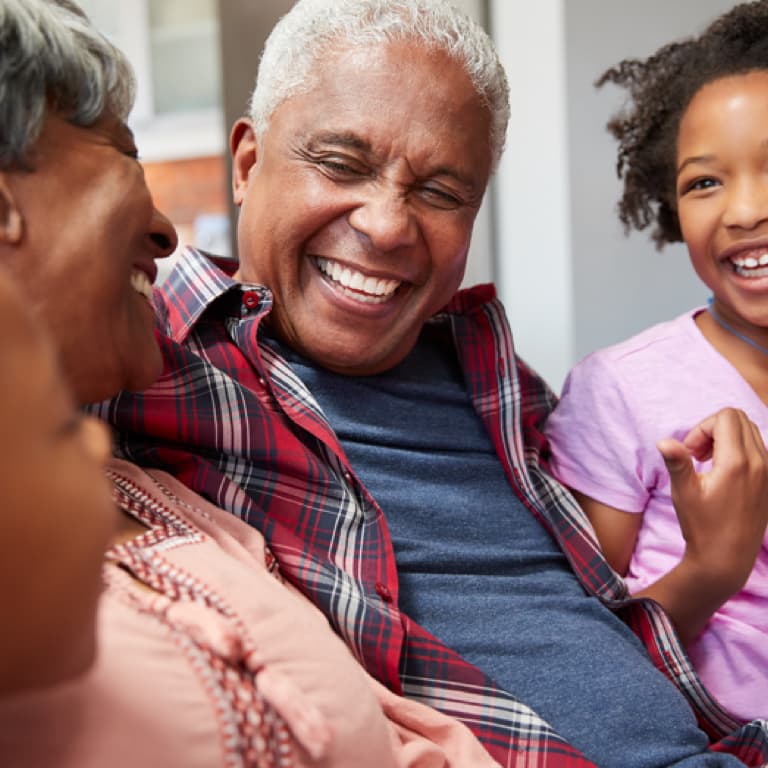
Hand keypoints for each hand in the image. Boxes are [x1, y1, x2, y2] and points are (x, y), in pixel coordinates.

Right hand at [642, 408, 767, 643]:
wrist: (727, 558)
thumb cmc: (703, 526)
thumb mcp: (684, 493)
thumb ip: (677, 462)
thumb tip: (663, 441)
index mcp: (737, 462)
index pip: (725, 417)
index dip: (701, 428)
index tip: (690, 453)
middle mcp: (760, 462)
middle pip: (738, 419)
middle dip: (712, 429)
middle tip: (696, 455)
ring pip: (748, 430)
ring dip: (725, 438)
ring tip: (707, 463)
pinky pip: (756, 447)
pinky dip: (737, 448)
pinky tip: (722, 471)